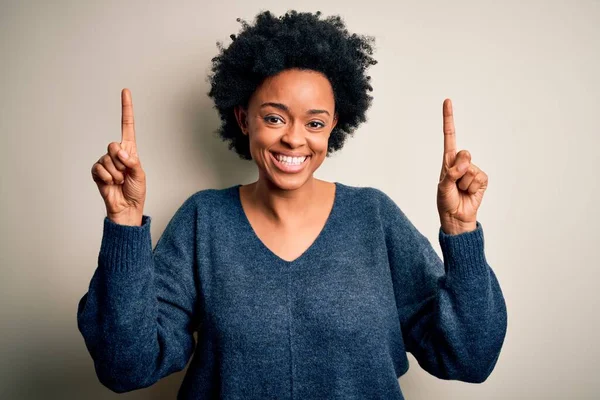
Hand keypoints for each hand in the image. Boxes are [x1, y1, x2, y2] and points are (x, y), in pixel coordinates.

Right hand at [91, 88, 146, 225]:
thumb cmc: (136, 191)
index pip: (127, 126)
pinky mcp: (96, 171)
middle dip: (120, 161)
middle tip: (125, 174)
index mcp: (130, 150)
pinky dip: (106, 177)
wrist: (126, 207)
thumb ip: (131, 161)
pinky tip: (110, 183)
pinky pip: (99, 168)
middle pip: (112, 145)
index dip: (126, 109)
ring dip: (115, 173)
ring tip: (119, 181)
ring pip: (106, 159)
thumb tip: (119, 151)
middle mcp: (117, 153)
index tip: (125, 91)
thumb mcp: (140, 174)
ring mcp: (105, 162)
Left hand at [437, 99, 487, 234]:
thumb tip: (465, 161)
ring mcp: (472, 170)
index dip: (449, 119)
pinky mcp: (482, 179)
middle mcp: (461, 162)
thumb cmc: (446, 201)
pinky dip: (472, 187)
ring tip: (459, 191)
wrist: (456, 218)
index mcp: (448, 160)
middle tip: (454, 184)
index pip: (450, 135)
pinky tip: (469, 193)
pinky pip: (479, 178)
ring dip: (463, 183)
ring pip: (471, 169)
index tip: (447, 101)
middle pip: (464, 154)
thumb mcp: (442, 187)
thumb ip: (452, 173)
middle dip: (458, 170)